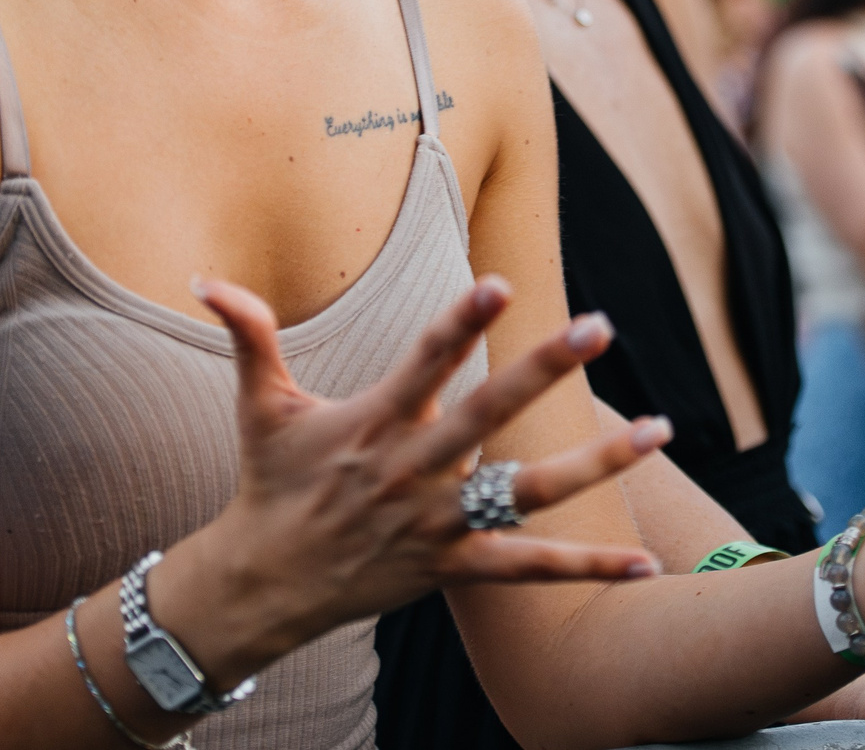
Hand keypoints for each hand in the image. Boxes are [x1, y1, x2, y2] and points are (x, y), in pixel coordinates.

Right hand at [174, 275, 663, 672]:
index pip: (422, 363)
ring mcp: (436, 524)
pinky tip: (645, 565)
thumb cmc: (270, 484)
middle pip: (486, 416)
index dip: (459, 323)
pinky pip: (529, 568)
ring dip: (596, 464)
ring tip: (660, 430)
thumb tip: (204, 278)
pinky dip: (586, 567)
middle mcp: (410, 472)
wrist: (264, 585)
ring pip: (527, 492)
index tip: (500, 283)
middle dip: (543, 370)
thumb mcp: (259, 407)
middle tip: (599, 327)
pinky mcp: (453, 569)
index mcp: (372, 424)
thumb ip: (248, 336)